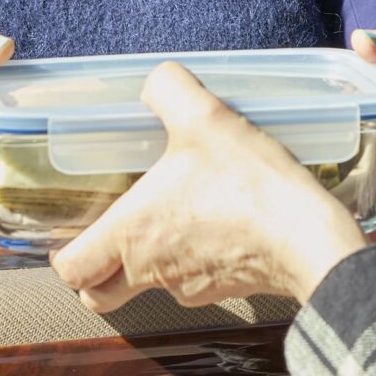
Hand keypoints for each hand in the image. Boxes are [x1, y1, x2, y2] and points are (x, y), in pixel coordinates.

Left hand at [49, 61, 367, 310]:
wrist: (310, 238)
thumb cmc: (251, 186)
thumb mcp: (206, 117)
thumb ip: (169, 90)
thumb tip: (156, 80)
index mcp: (130, 234)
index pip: (70, 271)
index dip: (65, 254)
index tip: (74, 232)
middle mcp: (151, 270)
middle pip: (99, 294)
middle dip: (98, 273)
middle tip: (111, 237)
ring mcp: (189, 288)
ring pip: (149, 287)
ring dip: (151, 262)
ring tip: (173, 218)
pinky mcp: (225, 290)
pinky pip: (195, 283)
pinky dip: (196, 262)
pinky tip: (217, 227)